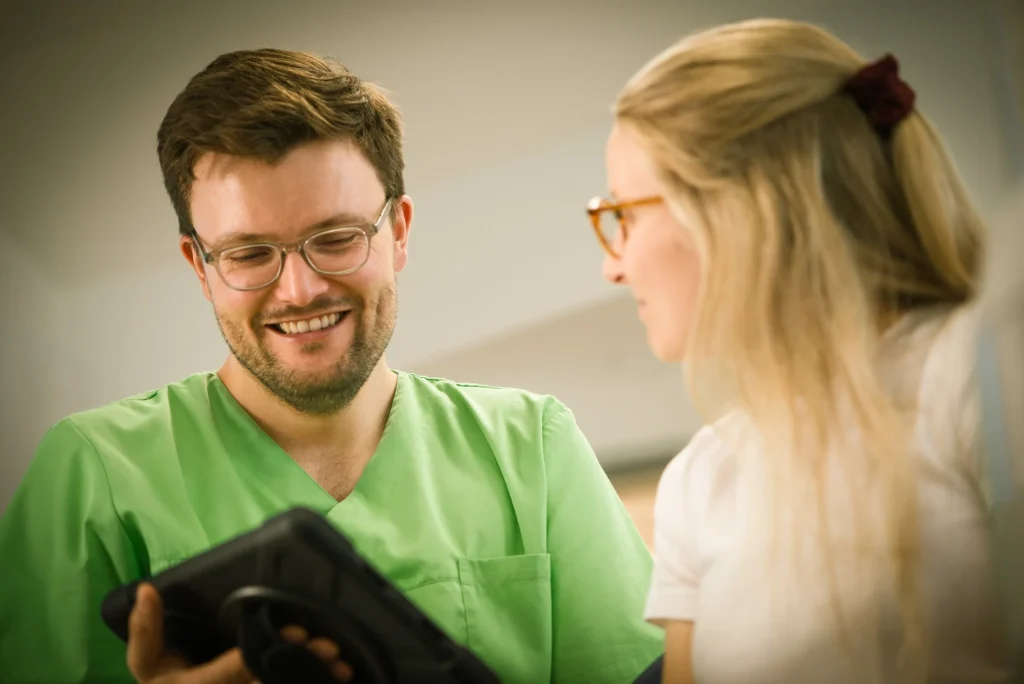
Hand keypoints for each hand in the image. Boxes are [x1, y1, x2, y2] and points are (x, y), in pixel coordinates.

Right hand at [127, 583, 353, 682]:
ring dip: (313, 677)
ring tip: (344, 666)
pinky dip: (310, 683)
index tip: (295, 632)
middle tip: (331, 647)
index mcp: (202, 683)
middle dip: (301, 662)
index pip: (237, 667)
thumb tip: (148, 588)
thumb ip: (146, 630)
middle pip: (268, 679)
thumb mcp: (148, 664)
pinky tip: (338, 676)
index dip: (266, 652)